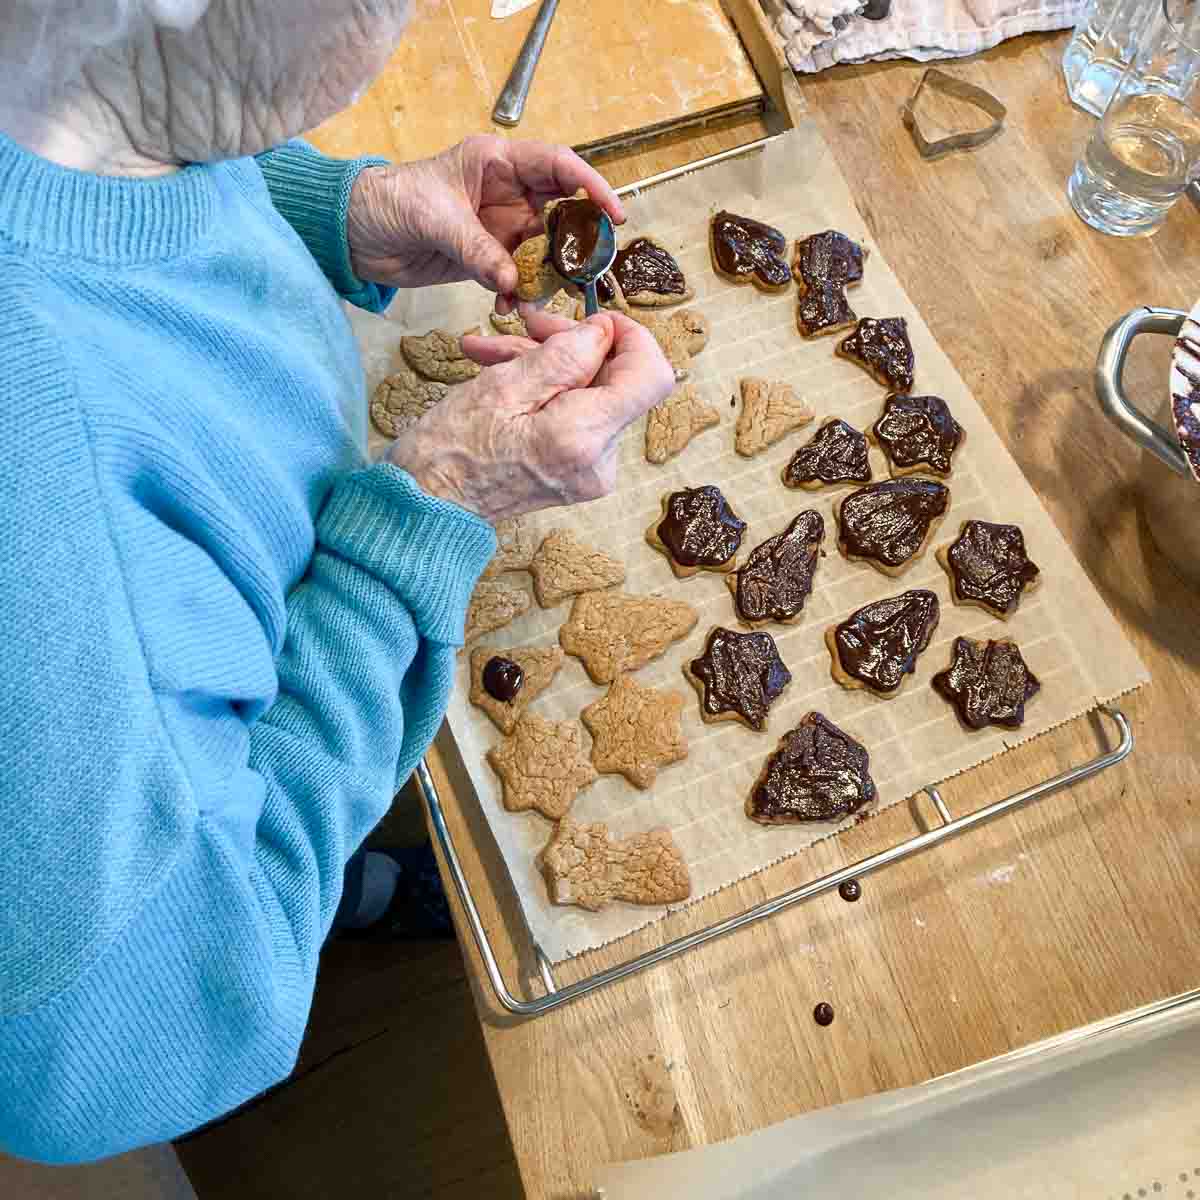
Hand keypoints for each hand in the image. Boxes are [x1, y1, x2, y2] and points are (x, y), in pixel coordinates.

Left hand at [346, 135, 623, 300]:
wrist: (354, 234)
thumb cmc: (387, 202)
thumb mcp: (434, 218)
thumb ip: (476, 249)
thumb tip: (510, 281)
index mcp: (497, 163)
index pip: (559, 167)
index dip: (591, 187)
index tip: (613, 214)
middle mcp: (505, 193)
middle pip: (560, 212)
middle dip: (578, 238)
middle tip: (592, 265)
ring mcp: (498, 229)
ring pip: (542, 251)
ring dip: (546, 274)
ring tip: (547, 293)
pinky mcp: (486, 260)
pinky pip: (516, 277)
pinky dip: (517, 293)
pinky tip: (508, 305)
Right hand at [387, 309, 674, 521]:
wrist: (426, 506)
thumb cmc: (451, 451)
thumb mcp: (503, 387)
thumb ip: (564, 355)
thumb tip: (603, 332)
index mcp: (584, 437)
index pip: (653, 376)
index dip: (632, 338)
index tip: (593, 321)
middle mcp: (598, 460)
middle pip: (615, 380)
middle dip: (571, 344)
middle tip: (525, 321)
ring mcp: (589, 471)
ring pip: (589, 393)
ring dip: (546, 363)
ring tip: (491, 351)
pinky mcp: (576, 472)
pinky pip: (574, 415)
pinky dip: (544, 390)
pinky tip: (501, 373)